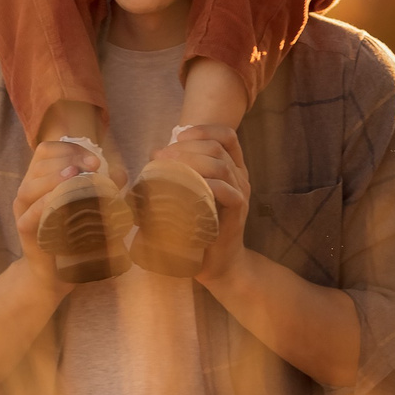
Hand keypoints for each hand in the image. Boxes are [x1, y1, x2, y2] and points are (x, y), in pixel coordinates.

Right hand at [11, 136, 101, 291]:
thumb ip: (103, 188)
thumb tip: (120, 172)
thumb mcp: (91, 208)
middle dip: (68, 159)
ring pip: (30, 186)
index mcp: (42, 180)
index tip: (95, 159)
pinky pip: (29, 214)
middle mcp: (29, 191)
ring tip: (75, 176)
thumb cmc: (74, 236)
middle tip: (93, 165)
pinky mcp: (25, 231)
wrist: (56, 273)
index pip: (48, 150)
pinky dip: (43, 204)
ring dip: (53, 178)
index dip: (70, 148)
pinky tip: (60, 199)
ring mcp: (24, 211)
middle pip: (41, 163)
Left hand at [150, 125, 250, 283]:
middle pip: (218, 147)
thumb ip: (177, 173)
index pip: (226, 135)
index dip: (202, 130)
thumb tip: (154, 153)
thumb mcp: (188, 194)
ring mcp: (241, 194)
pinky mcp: (238, 214)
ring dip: (192, 163)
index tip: (177, 137)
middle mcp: (239, 177)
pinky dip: (208, 186)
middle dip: (187, 147)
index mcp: (231, 168)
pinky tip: (190, 187)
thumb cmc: (199, 228)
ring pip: (222, 166)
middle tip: (161, 157)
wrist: (219, 264)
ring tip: (168, 168)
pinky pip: (229, 193)